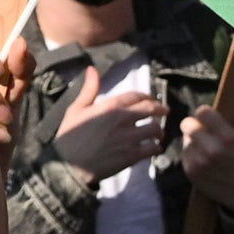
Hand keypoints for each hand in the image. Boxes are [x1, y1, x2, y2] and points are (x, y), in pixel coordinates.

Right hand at [52, 64, 164, 178]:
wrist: (68, 165)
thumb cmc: (69, 136)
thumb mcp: (75, 109)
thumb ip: (89, 89)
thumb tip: (92, 69)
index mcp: (110, 106)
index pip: (137, 96)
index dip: (148, 96)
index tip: (152, 100)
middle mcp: (123, 119)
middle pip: (151, 109)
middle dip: (161, 109)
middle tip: (165, 111)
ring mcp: (129, 138)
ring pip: (155, 129)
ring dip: (158, 130)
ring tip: (157, 133)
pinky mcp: (132, 155)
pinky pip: (152, 148)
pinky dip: (155, 147)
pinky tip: (152, 148)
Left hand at [171, 102, 233, 210]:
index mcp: (229, 138)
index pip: (203, 112)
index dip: (206, 114)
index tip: (211, 118)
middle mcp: (212, 150)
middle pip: (188, 124)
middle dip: (196, 126)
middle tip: (205, 132)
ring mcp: (200, 163)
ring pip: (185, 139)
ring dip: (193, 141)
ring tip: (207, 148)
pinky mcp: (191, 173)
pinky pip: (184, 153)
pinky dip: (192, 154)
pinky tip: (204, 160)